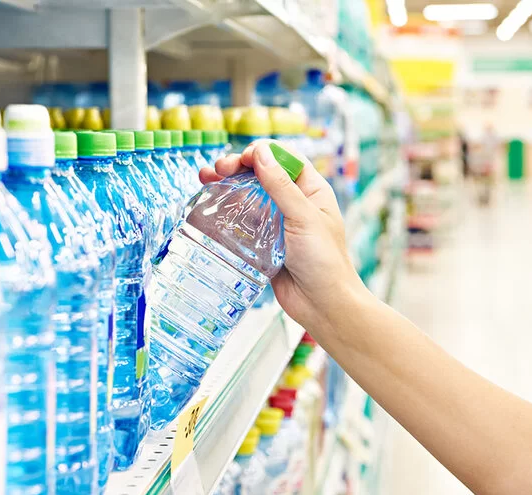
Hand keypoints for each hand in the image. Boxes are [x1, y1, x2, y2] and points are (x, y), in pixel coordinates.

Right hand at [200, 140, 366, 331]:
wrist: (324, 306)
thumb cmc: (325, 261)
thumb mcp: (304, 218)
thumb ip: (280, 186)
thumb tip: (261, 153)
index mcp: (312, 190)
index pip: (284, 159)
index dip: (262, 153)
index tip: (242, 159)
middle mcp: (294, 203)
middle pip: (262, 174)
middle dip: (237, 167)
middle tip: (217, 169)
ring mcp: (277, 223)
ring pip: (248, 196)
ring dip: (227, 185)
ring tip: (206, 179)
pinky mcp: (263, 243)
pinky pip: (242, 222)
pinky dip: (227, 211)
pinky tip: (211, 206)